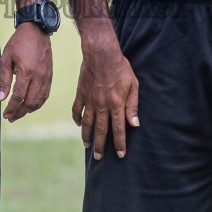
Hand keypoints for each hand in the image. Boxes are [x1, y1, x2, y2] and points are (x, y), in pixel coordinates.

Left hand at [0, 22, 52, 120]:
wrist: (36, 31)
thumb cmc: (18, 43)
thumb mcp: (6, 59)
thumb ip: (4, 80)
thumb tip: (1, 99)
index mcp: (26, 71)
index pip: (19, 97)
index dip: (11, 108)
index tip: (5, 115)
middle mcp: (39, 76)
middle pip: (30, 102)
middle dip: (19, 113)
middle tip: (11, 117)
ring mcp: (46, 77)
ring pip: (39, 101)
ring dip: (29, 110)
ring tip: (19, 114)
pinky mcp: (50, 76)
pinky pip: (45, 95)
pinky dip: (38, 103)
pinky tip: (31, 106)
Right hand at [71, 29, 138, 159]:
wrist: (101, 53)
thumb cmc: (121, 68)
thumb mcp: (133, 85)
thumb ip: (133, 106)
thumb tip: (135, 124)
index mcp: (116, 104)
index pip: (119, 129)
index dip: (120, 143)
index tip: (121, 155)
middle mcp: (102, 106)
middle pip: (101, 131)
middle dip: (101, 146)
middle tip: (100, 158)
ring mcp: (89, 101)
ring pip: (87, 124)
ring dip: (88, 136)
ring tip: (88, 146)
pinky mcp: (81, 94)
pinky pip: (77, 110)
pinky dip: (77, 119)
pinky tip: (79, 125)